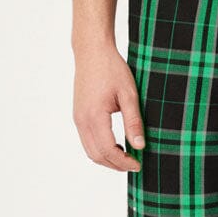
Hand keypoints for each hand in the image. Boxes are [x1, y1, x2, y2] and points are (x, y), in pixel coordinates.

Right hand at [72, 44, 144, 172]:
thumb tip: (140, 146)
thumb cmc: (112, 69)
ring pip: (90, 150)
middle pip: (96, 155)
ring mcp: (78, 118)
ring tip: (126, 158)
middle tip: (134, 165)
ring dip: (107, 159)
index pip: (108, 150)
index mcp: (94, 116)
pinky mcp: (78, 115)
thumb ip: (133, 122)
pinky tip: (116, 146)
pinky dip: (100, 149)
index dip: (124, 162)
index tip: (138, 164)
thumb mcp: (129, 94)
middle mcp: (82, 120)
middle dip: (115, 165)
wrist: (92, 51)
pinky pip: (87, 141)